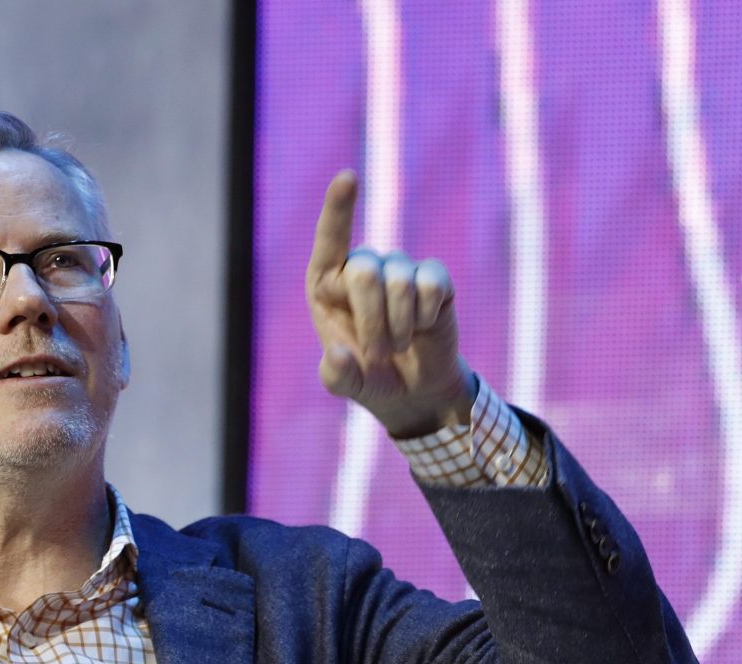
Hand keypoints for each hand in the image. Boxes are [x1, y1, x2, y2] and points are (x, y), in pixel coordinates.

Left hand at [306, 170, 474, 437]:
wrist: (412, 389)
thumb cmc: (368, 377)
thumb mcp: (345, 384)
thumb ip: (335, 374)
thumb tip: (339, 354)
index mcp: (327, 283)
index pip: (330, 238)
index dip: (339, 207)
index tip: (348, 177)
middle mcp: (361, 268)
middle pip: (365, 272)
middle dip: (372, 321)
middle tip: (378, 353)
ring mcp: (399, 269)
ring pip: (400, 282)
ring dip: (400, 326)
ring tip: (399, 344)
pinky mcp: (434, 278)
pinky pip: (432, 285)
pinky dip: (426, 315)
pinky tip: (424, 326)